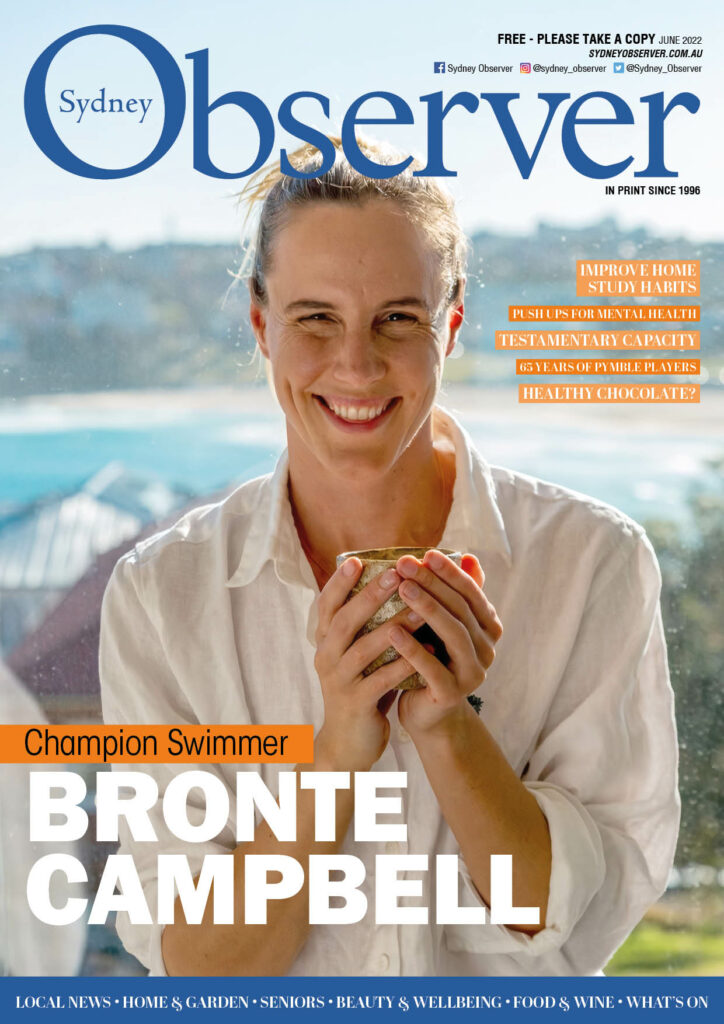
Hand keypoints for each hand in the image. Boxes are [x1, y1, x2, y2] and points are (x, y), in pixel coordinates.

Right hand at [313, 558, 419, 770]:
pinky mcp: (356, 704)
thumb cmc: (362, 686)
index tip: (357, 560)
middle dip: (370, 596)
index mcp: (325, 640)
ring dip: (393, 627)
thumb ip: (370, 623)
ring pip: (364, 649)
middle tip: (395, 575)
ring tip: (420, 609)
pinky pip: (380, 680)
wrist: (349, 742)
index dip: (339, 582)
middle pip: (344, 621)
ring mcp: (338, 682)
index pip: (326, 605)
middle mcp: (326, 657)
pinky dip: (403, 665)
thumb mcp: (360, 652)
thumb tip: (394, 582)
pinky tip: (427, 652)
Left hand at [390, 550, 502, 736]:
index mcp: (488, 627)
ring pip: (453, 634)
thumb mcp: (442, 624)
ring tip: (401, 588)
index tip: (426, 553)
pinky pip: (433, 668)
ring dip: (427, 608)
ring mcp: (473, 673)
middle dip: (433, 583)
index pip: (471, 592)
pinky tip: (392, 632)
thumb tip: (468, 555)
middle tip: (405, 565)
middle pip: (461, 608)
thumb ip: (454, 594)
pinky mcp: (452, 695)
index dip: (450, 571)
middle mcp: (487, 648)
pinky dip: (413, 649)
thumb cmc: (432, 658)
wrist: (427, 712)